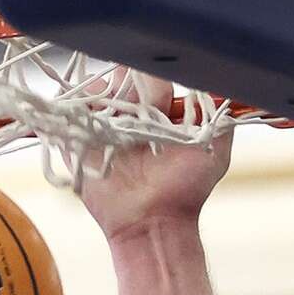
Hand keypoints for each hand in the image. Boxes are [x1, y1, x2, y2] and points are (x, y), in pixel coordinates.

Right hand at [77, 70, 232, 241]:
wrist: (153, 221)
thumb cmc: (184, 191)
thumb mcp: (215, 153)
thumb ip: (222, 121)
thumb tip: (223, 91)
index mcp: (159, 110)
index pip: (154, 73)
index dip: (155, 80)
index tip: (162, 99)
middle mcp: (131, 112)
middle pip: (124, 73)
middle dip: (134, 88)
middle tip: (143, 115)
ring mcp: (104, 122)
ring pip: (98, 86)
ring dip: (108, 97)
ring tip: (119, 124)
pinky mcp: (79, 136)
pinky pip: (70, 106)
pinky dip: (80, 107)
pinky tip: (96, 123)